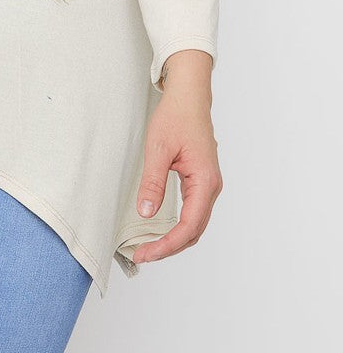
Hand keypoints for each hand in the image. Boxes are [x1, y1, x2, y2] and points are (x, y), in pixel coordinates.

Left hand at [132, 50, 222, 263]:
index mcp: (205, 181)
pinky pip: (193, 212)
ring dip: (174, 240)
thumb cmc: (176, 117)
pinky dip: (179, 227)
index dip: (166, 245)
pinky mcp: (202, 181)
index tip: (145, 253)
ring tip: (149, 248)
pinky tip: (161, 230)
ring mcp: (208, 185)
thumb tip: (147, 213)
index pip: (188, 227)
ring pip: (195, 224)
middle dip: (169, 247)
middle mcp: (211, 187)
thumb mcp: (158, 149)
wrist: (189, 96)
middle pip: (194, 231)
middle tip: (142, 255)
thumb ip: (153, 182)